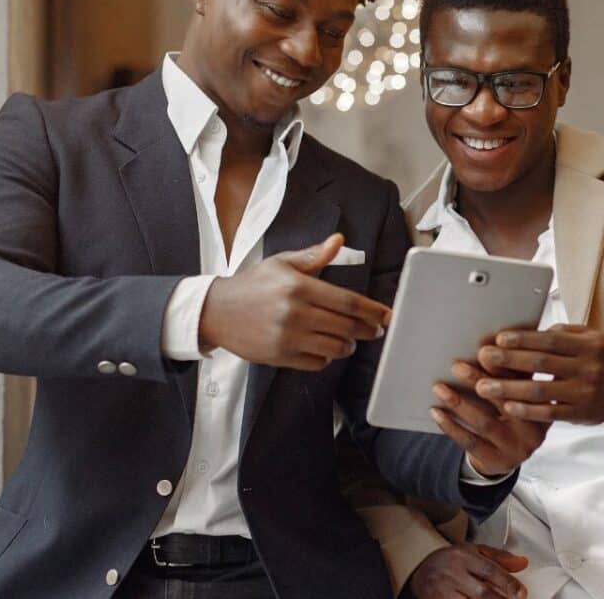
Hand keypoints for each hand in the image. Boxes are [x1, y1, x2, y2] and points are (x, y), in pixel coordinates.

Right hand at [199, 233, 390, 371]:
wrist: (217, 311)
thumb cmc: (253, 285)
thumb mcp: (282, 263)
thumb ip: (314, 256)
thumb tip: (339, 240)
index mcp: (299, 286)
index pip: (347, 302)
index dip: (372, 311)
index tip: (386, 316)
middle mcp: (295, 313)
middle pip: (347, 326)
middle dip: (367, 330)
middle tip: (374, 330)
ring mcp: (287, 337)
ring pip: (335, 347)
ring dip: (348, 345)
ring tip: (348, 339)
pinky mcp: (280, 357)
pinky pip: (317, 362)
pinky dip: (326, 357)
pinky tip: (324, 347)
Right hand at [409, 544, 527, 598]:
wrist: (419, 572)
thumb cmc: (450, 562)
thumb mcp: (472, 552)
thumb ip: (498, 558)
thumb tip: (523, 563)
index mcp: (463, 556)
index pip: (489, 569)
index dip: (507, 582)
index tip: (522, 593)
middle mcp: (453, 574)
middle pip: (482, 593)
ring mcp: (444, 592)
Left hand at [430, 362, 549, 476]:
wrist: (507, 457)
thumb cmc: (510, 414)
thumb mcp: (520, 394)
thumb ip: (514, 372)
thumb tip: (492, 341)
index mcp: (543, 406)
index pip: (524, 382)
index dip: (504, 366)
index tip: (484, 351)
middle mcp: (534, 430)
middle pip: (503, 401)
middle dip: (478, 380)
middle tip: (456, 366)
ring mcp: (516, 449)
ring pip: (484, 422)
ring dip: (458, 403)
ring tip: (439, 387)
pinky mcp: (497, 462)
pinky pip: (470, 442)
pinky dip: (450, 426)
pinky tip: (436, 412)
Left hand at [474, 324, 603, 425]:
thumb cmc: (600, 358)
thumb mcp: (590, 338)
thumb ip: (563, 333)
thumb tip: (527, 332)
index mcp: (588, 345)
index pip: (550, 340)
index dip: (523, 339)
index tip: (499, 339)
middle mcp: (588, 369)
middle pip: (541, 363)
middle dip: (509, 360)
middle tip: (483, 357)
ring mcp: (584, 393)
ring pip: (540, 391)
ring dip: (508, 389)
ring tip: (483, 386)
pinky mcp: (579, 414)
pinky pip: (548, 413)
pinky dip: (526, 410)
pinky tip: (506, 406)